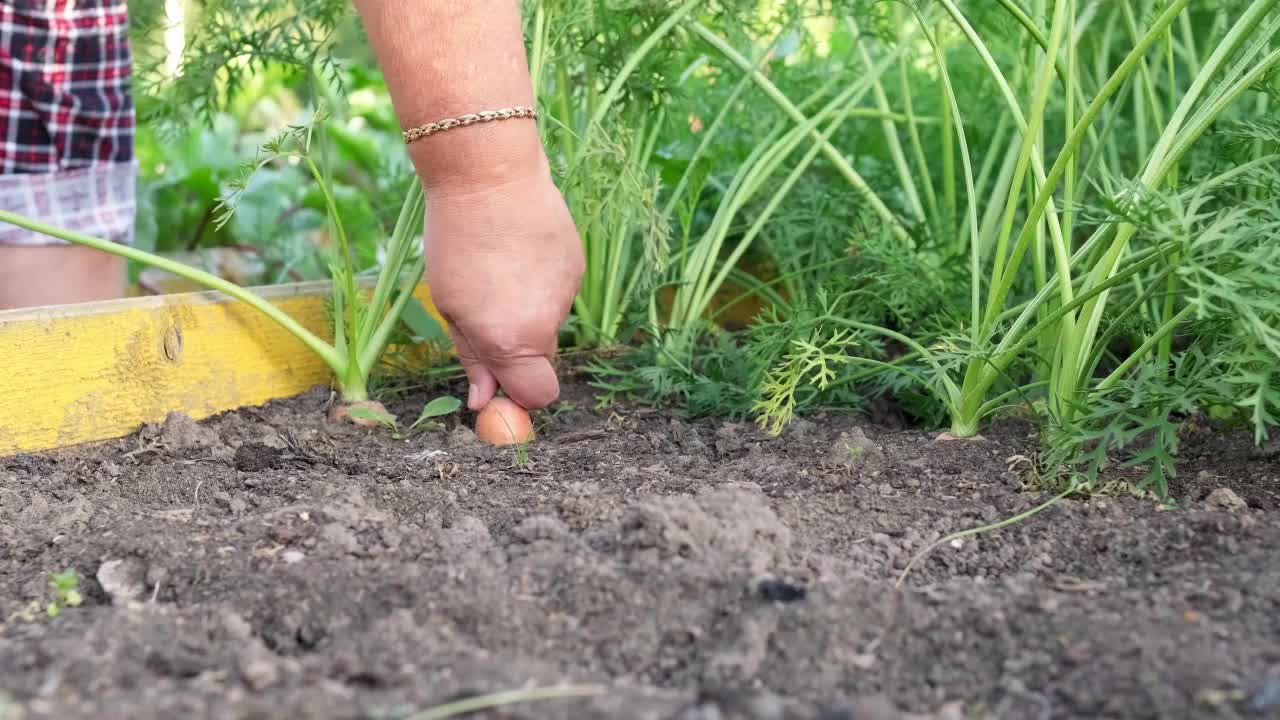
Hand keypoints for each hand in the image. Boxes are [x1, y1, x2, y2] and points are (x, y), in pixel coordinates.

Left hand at [423, 163, 583, 411]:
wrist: (490, 176)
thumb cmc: (457, 240)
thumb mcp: (451, 305)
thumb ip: (474, 357)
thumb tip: (482, 400)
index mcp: (511, 340)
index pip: (538, 395)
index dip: (520, 395)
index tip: (498, 383)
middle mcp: (547, 323)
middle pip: (540, 359)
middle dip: (516, 349)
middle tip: (482, 310)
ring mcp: (567, 293)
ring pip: (547, 321)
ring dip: (526, 309)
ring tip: (496, 267)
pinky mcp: (577, 265)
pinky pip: (558, 291)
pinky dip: (539, 282)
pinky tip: (517, 251)